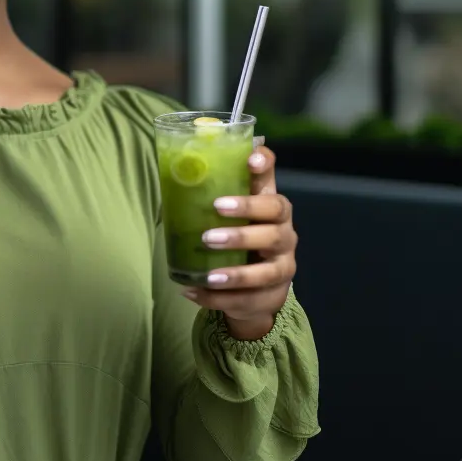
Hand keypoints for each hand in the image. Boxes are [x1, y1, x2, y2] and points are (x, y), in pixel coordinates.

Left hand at [183, 145, 295, 339]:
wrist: (258, 285)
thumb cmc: (241, 236)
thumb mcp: (231, 213)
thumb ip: (216, 191)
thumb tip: (176, 165)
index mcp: (272, 208)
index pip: (272, 183)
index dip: (265, 169)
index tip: (251, 160)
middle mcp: (284, 235)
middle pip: (274, 228)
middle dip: (242, 230)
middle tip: (209, 234)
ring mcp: (283, 267)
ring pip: (266, 271)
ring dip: (236, 274)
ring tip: (208, 275)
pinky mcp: (273, 296)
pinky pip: (248, 300)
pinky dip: (218, 299)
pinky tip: (193, 293)